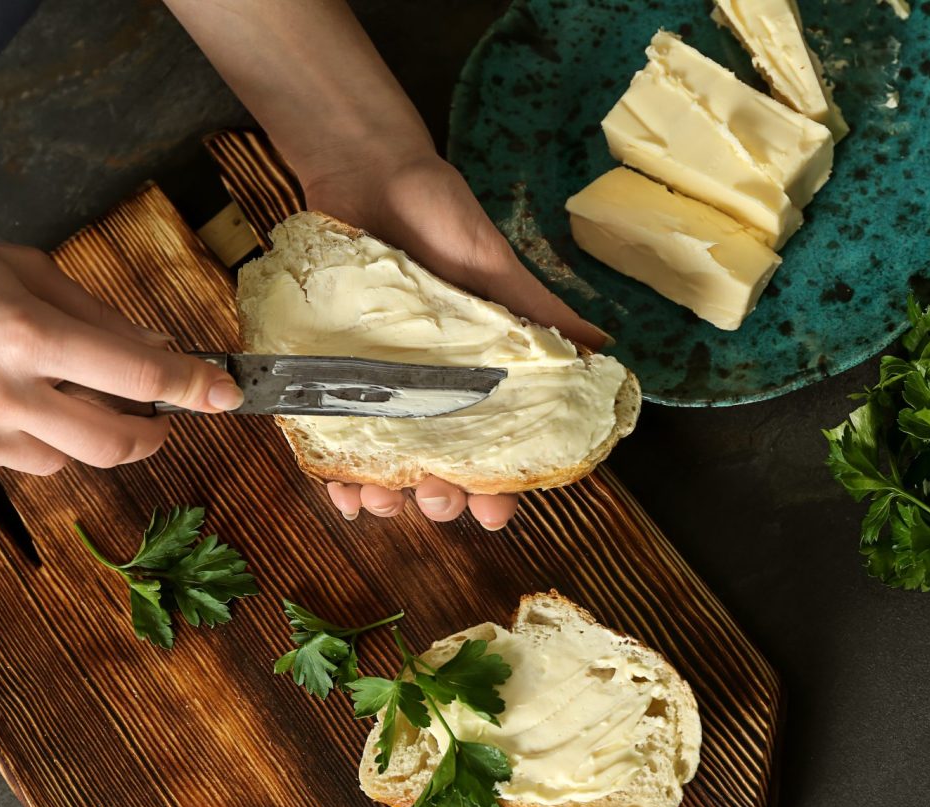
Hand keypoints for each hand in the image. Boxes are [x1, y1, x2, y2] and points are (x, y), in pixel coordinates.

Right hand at [0, 227, 243, 473]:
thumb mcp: (17, 269)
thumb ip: (93, 312)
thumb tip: (153, 341)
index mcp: (28, 334)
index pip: (137, 372)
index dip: (192, 385)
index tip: (225, 393)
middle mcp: (5, 392)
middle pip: (116, 442)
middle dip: (153, 434)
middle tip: (161, 419)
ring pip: (67, 460)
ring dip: (83, 434)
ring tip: (57, 395)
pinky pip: (17, 465)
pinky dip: (30, 442)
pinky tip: (6, 406)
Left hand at [303, 151, 609, 529]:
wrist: (366, 171)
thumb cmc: (438, 216)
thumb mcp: (494, 266)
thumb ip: (539, 312)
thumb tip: (602, 351)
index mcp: (476, 375)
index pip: (493, 447)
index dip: (497, 489)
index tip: (494, 512)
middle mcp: (428, 390)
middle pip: (438, 469)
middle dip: (441, 500)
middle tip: (438, 499)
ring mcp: (376, 386)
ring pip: (383, 464)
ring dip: (386, 496)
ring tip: (382, 501)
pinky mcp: (328, 374)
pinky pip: (328, 437)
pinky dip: (333, 471)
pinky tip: (339, 491)